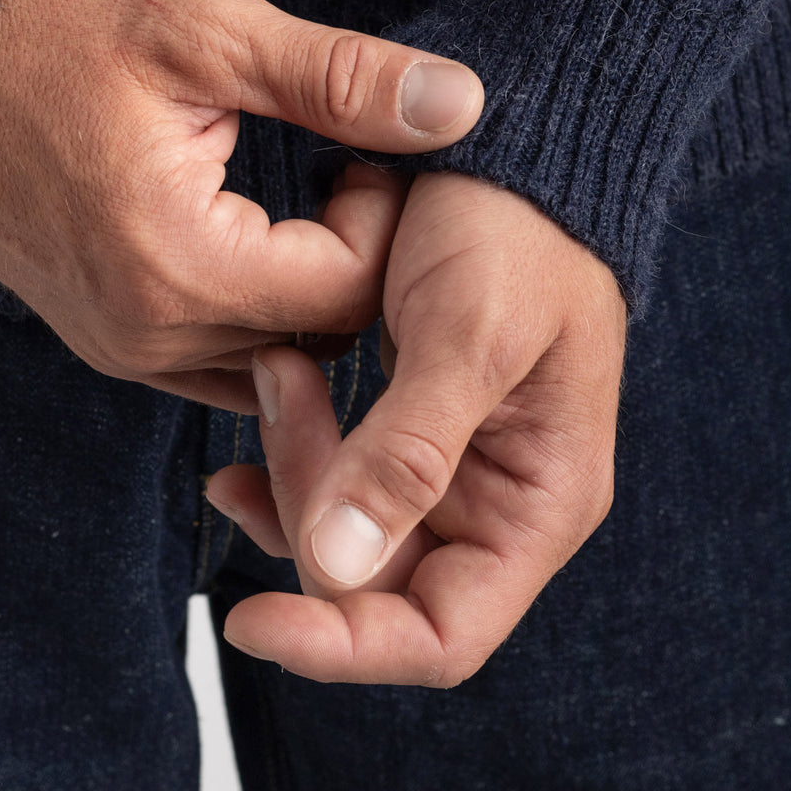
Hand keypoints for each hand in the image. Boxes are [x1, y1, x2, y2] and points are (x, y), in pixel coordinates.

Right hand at [0, 0, 483, 410]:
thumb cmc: (54, 30)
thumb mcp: (206, 29)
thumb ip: (338, 77)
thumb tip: (461, 104)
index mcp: (183, 263)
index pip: (350, 291)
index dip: (384, 220)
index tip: (358, 150)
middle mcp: (151, 333)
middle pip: (319, 336)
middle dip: (356, 258)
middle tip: (343, 167)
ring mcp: (122, 348)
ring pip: (273, 358)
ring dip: (309, 292)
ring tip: (300, 199)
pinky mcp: (105, 339)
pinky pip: (218, 361)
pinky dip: (256, 313)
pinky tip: (255, 237)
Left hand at [207, 171, 625, 680]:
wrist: (511, 143)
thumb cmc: (516, 230)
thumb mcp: (469, 334)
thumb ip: (407, 454)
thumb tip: (333, 568)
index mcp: (539, 504)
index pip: (441, 634)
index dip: (344, 647)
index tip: (250, 619)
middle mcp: (500, 505)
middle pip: (379, 585)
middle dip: (309, 509)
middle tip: (280, 384)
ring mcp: (453, 470)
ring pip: (347, 532)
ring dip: (295, 466)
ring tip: (278, 362)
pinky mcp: (413, 428)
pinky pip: (340, 480)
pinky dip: (293, 452)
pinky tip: (268, 396)